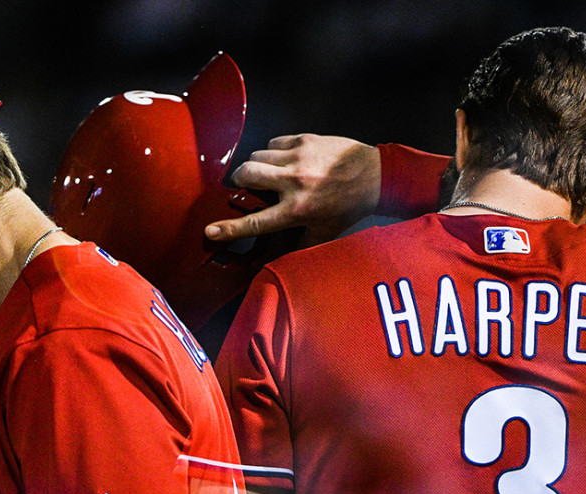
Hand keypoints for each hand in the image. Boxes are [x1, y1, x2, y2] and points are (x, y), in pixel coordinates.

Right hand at [205, 134, 380, 247]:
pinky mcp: (303, 140)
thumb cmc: (349, 206)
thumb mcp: (324, 232)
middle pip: (245, 175)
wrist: (374, 174)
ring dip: (255, 167)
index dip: (229, 229)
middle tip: (244, 187)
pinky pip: (272, 144)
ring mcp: (298, 158)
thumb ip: (298, 245)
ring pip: (255, 157)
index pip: (256, 222)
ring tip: (267, 175)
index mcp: (297, 210)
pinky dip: (271, 153)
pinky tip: (282, 161)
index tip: (210, 231)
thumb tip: (276, 260)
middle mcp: (294, 183)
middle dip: (238, 181)